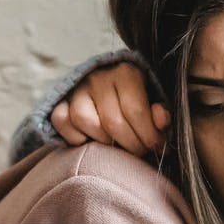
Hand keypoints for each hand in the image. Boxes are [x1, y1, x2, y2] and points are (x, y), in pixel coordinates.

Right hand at [50, 62, 168, 155]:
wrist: (111, 83)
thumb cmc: (138, 97)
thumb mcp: (155, 101)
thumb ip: (160, 113)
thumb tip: (162, 120)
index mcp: (126, 72)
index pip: (136, 111)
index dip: (149, 136)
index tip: (158, 148)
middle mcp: (99, 77)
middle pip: (112, 122)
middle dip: (131, 145)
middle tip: (140, 151)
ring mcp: (77, 89)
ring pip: (85, 122)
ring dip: (104, 142)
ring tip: (118, 145)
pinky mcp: (60, 101)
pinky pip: (62, 122)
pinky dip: (75, 137)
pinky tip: (92, 141)